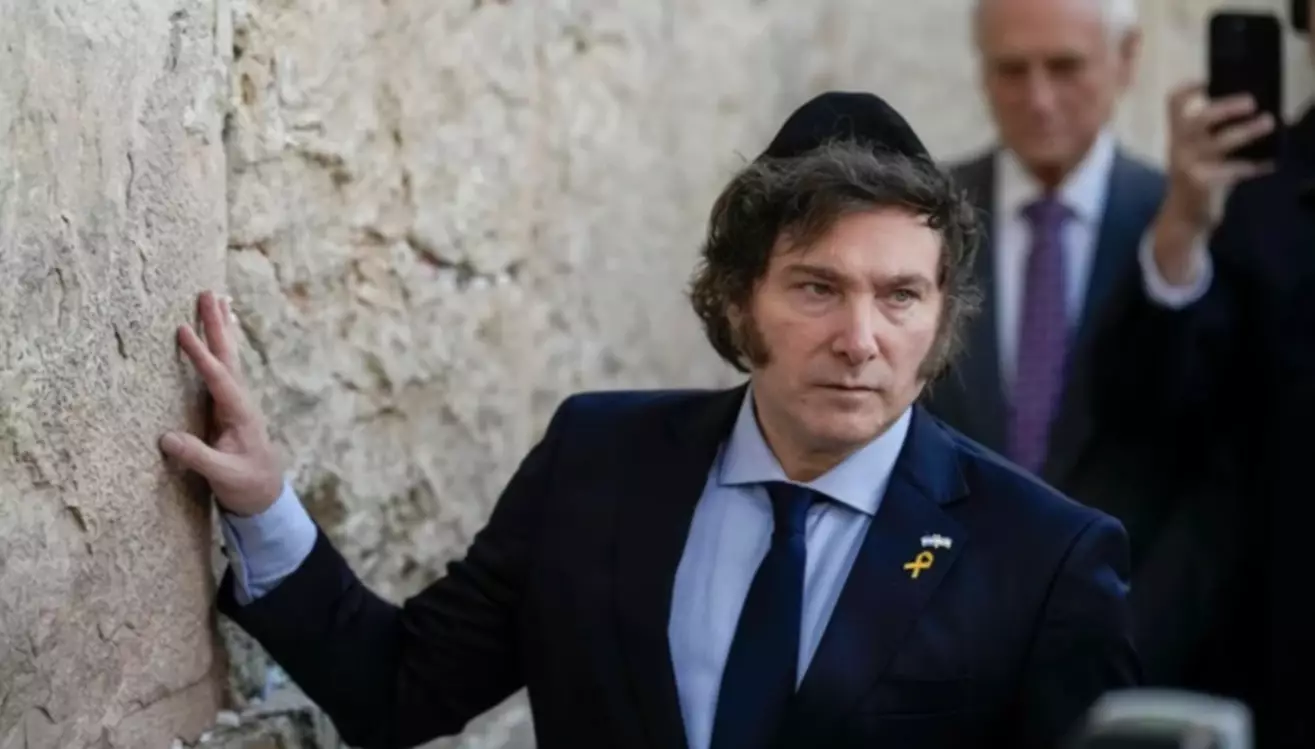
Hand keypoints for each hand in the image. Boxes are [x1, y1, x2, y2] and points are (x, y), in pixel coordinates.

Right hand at [160, 290, 283, 516]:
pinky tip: (216, 334)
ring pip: (228, 358)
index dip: (200, 355)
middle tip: (208, 293)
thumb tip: (165, 438)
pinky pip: (222, 370)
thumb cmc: (246, 485)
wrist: (267, 496)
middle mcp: (241, 401)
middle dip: (217, 325)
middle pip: (228, 356)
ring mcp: (236, 402)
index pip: (218, 377)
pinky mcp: (228, 408)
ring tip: (215, 298)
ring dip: (220, 329)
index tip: (183, 330)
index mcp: (241, 413)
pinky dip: (218, 347)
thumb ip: (197, 457)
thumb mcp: (223, 475)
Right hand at [1152, 82, 1274, 283]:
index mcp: (1177, 135)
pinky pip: (1233, 170)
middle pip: (1199, 118)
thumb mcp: (1198, 154)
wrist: (1184, 218)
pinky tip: (1267, 164)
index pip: (1173, 104)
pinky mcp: (1202, 183)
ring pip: (1220, 142)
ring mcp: (1190, 165)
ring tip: (1269, 122)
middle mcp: (1179, 147)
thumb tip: (1256, 112)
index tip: (1208, 80)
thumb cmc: (1198, 180)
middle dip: (1227, 107)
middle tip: (1252, 102)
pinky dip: (1253, 166)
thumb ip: (1215, 135)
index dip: (1189, 88)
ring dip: (1248, 131)